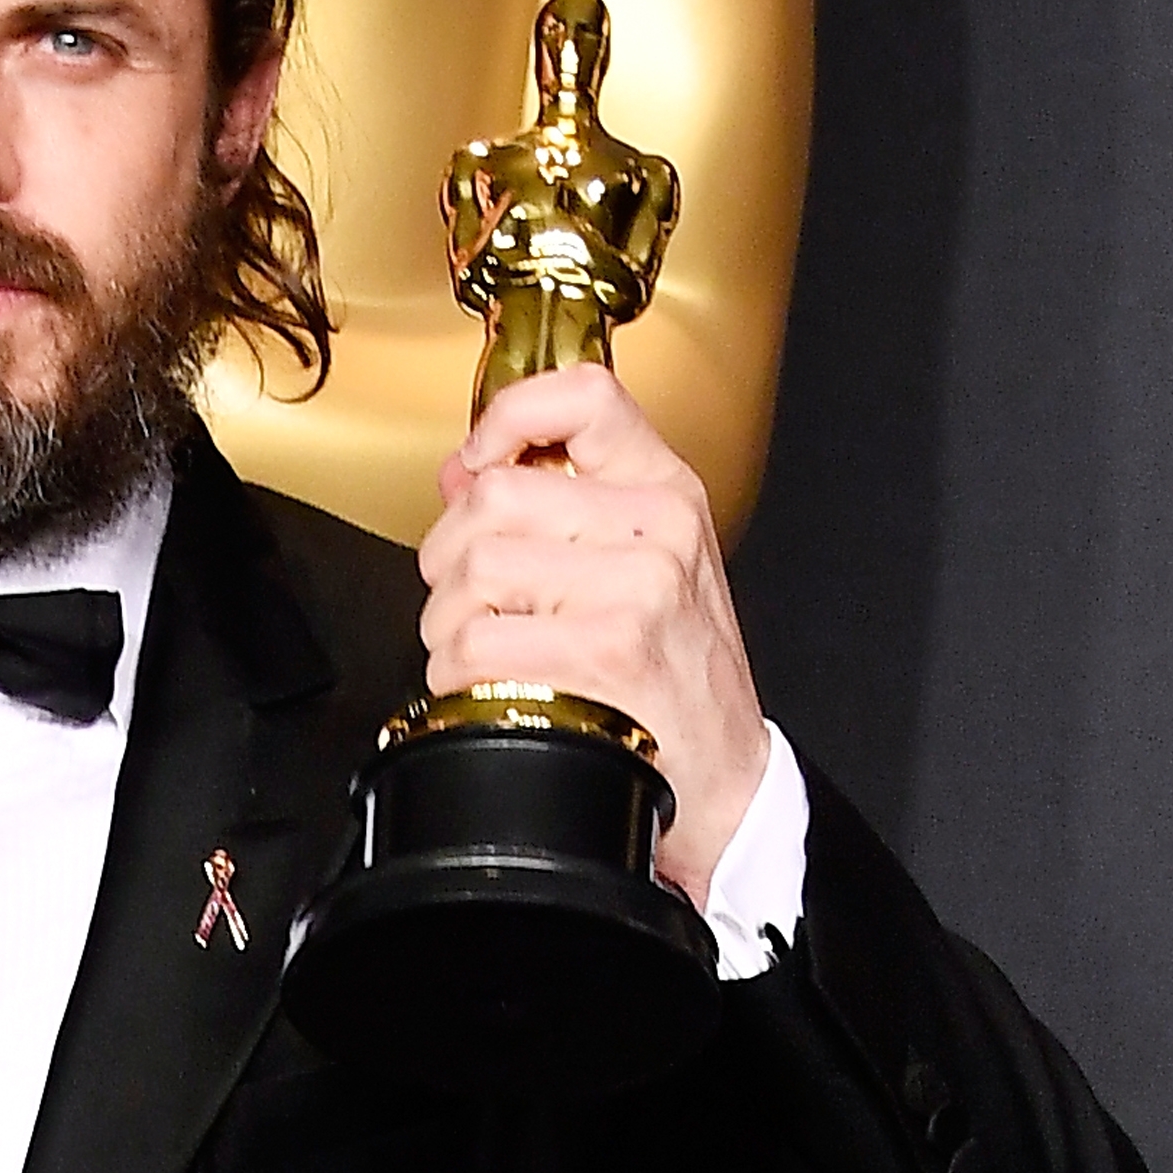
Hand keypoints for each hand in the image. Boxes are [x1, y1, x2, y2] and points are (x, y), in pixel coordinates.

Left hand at [416, 363, 769, 908]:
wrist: (726, 774)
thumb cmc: (678, 677)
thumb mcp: (645, 567)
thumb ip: (562, 507)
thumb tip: (464, 472)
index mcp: (666, 492)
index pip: (583, 397)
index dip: (507, 415)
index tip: (477, 461)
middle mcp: (657, 528)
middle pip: (494, 495)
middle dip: (449, 554)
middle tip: (464, 596)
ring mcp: (634, 588)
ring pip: (475, 567)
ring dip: (446, 622)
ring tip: (475, 648)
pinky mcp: (604, 650)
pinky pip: (478, 642)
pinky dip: (455, 673)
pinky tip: (484, 686)